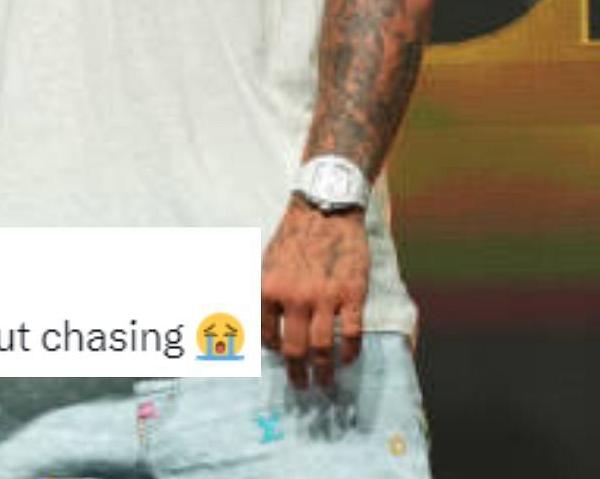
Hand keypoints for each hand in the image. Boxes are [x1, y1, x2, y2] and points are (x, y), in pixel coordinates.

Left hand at [261, 199, 367, 388]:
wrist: (325, 212)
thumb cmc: (292, 239)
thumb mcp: (263, 264)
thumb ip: (259, 295)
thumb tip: (247, 326)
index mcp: (267, 289)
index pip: (266, 335)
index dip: (273, 351)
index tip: (279, 357)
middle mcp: (294, 297)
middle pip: (294, 349)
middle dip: (297, 373)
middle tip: (300, 386)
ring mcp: (325, 297)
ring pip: (323, 347)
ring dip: (324, 371)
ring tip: (324, 383)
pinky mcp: (352, 295)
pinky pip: (352, 334)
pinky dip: (350, 353)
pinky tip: (347, 360)